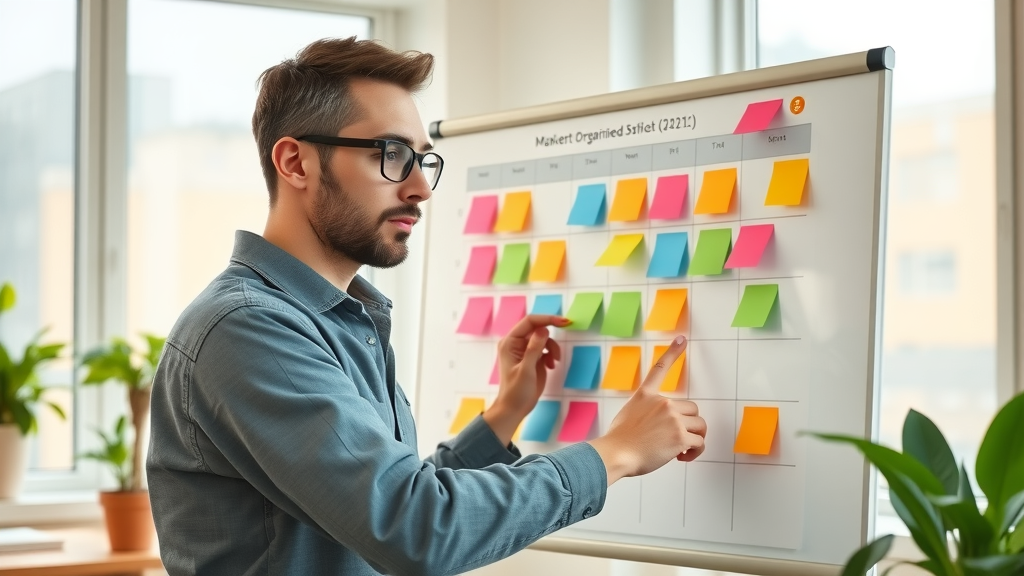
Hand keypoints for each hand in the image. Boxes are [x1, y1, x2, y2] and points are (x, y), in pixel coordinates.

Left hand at [482, 314, 569, 444]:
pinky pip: (545, 349)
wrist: (515, 408)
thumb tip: (543, 329)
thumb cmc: (516, 391)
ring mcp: (524, 350)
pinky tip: (551, 366)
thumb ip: (534, 349)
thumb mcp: (526, 370)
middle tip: (567, 327)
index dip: (546, 319)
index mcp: (510, 342)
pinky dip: (551, 355)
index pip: (529, 322)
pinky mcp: (532, 358)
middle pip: (537, 328)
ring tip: (554, 362)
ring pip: (543, 338)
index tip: (563, 321)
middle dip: (551, 332)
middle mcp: (516, 343)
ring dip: (552, 347)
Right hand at [588, 336, 705, 483]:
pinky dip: (694, 452)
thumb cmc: (619, 441)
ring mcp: (673, 419)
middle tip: (677, 440)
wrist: (616, 454)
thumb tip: (658, 425)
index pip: (660, 368)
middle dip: (689, 424)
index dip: (672, 352)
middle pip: (692, 409)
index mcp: (646, 395)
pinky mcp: (680, 436)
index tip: (682, 339)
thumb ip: (646, 412)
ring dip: (694, 439)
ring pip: (699, 426)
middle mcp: (662, 403)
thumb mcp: (628, 415)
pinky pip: (699, 442)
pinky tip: (682, 457)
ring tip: (680, 451)